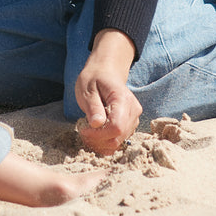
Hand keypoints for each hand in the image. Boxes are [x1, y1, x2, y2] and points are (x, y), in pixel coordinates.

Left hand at [74, 29, 141, 155]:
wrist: (106, 73)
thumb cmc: (95, 79)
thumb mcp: (87, 89)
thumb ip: (93, 106)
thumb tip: (96, 124)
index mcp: (123, 99)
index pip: (116, 127)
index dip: (99, 134)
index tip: (83, 130)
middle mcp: (133, 111)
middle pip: (118, 137)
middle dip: (97, 140)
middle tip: (83, 131)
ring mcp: (133, 119)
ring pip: (118, 142)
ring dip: (100, 142)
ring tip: (87, 131)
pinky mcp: (130, 126)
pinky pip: (118, 141)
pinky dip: (104, 143)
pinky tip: (94, 134)